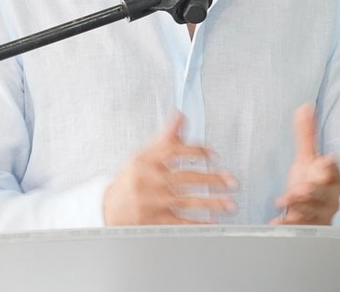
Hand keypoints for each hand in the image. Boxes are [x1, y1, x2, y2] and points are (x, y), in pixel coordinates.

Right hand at [104, 113, 237, 225]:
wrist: (108, 208)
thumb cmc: (131, 179)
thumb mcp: (144, 154)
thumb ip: (166, 138)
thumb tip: (181, 116)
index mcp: (147, 161)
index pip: (173, 151)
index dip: (196, 152)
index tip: (214, 155)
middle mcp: (149, 181)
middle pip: (185, 178)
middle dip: (211, 180)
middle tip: (231, 181)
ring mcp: (152, 202)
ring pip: (186, 201)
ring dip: (211, 203)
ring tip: (229, 204)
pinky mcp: (153, 221)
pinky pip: (179, 223)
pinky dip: (197, 224)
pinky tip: (213, 223)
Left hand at [271, 104, 339, 225]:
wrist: (309, 209)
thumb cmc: (310, 180)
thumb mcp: (307, 157)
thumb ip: (306, 134)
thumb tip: (305, 106)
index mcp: (332, 177)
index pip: (334, 171)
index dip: (330, 166)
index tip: (325, 160)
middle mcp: (329, 197)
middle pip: (324, 194)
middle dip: (313, 191)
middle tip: (302, 188)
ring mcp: (320, 213)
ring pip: (312, 212)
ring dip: (299, 207)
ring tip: (283, 202)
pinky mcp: (308, 226)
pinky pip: (299, 228)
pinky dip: (287, 226)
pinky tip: (276, 223)